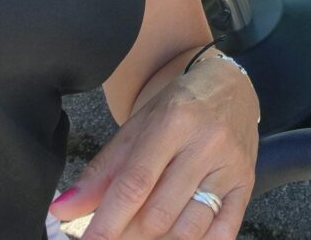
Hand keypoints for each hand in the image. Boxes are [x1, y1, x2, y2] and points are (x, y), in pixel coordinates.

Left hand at [50, 58, 259, 238]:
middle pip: (159, 213)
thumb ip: (103, 170)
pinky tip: (175, 238)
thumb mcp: (138, 125)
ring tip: (142, 233)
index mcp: (175, 121)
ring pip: (188, 229)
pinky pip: (222, 232)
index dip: (107, 222)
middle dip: (127, 236)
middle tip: (114, 234)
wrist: (231, 86)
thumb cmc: (179, 106)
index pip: (135, 183)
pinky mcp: (247, 183)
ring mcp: (231, 166)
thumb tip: (64, 211)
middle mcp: (207, 143)